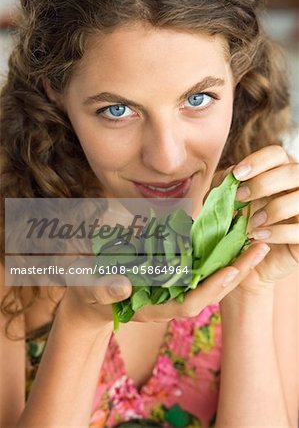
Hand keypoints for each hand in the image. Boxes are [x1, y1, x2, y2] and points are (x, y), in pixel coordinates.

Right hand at [61, 243, 270, 325]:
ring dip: (232, 261)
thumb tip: (122, 287)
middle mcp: (167, 298)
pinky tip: (228, 236)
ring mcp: (170, 286)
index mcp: (152, 307)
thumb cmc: (87, 288)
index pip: (188, 305)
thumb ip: (103, 289)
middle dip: (235, 273)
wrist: (88, 288)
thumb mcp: (89, 287)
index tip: (232, 271)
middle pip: (208, 292)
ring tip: (254, 241)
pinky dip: (214, 252)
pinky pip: (197, 265)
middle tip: (259, 248)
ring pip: (207, 278)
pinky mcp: (169, 273)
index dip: (210, 289)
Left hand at [222, 145, 297, 295]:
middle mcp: (298, 187)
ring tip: (252, 222)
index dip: (258, 161)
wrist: (251, 261)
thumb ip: (225, 188)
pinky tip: (259, 237)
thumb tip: (224, 178)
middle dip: (263, 183)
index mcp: (280, 173)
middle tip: (240, 197)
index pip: (276, 154)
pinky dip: (279, 232)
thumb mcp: (228, 205)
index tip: (237, 175)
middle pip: (292, 172)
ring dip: (273, 209)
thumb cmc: (240, 227)